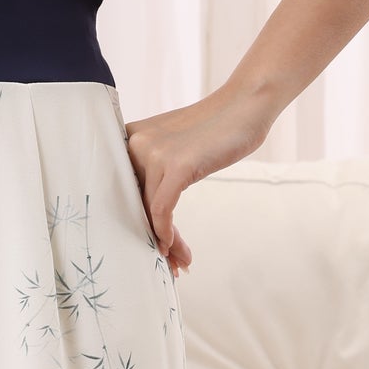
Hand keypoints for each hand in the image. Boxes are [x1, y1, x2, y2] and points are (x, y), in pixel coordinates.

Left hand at [123, 82, 276, 271]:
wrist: (245, 104)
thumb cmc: (214, 128)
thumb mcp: (174, 146)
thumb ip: (154, 171)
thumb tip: (149, 217)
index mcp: (129, 137)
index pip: (123, 190)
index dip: (132, 222)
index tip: (148, 246)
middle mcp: (134, 143)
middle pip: (133, 204)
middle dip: (148, 238)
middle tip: (165, 263)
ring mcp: (153, 152)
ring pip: (149, 212)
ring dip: (165, 243)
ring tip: (180, 262)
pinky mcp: (176, 164)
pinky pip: (162, 210)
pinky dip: (167, 234)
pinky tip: (173, 248)